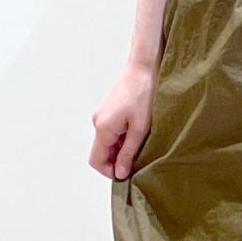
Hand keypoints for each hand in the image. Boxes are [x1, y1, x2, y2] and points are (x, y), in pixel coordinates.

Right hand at [91, 62, 156, 180]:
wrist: (144, 67)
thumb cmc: (144, 93)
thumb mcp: (140, 128)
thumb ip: (128, 153)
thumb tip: (120, 173)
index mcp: (103, 128)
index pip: (96, 161)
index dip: (110, 171)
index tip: (127, 173)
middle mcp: (97, 121)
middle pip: (101, 152)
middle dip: (118, 159)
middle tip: (139, 157)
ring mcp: (101, 114)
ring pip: (107, 141)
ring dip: (121, 147)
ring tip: (141, 140)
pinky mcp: (108, 109)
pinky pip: (110, 130)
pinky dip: (122, 136)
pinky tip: (138, 129)